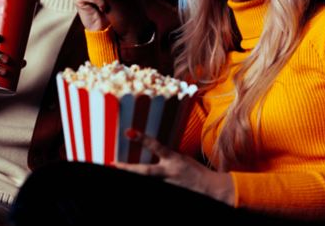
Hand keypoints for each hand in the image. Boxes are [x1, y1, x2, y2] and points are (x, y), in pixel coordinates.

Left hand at [114, 129, 234, 204]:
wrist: (211, 189)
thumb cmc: (196, 172)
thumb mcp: (182, 158)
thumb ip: (166, 156)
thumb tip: (152, 149)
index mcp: (174, 159)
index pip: (156, 146)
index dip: (142, 139)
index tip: (128, 132)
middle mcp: (169, 173)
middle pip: (145, 171)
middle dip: (127, 168)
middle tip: (113, 164)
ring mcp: (168, 185)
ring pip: (148, 182)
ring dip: (135, 177)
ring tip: (118, 171)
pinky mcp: (170, 192)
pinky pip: (156, 188)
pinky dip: (149, 184)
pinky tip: (135, 184)